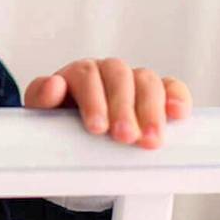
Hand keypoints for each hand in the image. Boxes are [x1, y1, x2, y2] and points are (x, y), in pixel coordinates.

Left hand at [23, 57, 191, 148]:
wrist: (78, 146)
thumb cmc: (60, 127)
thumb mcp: (43, 115)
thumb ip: (41, 99)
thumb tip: (54, 85)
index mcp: (79, 73)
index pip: (87, 75)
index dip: (94, 100)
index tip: (96, 128)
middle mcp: (107, 72)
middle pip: (119, 76)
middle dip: (123, 107)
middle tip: (124, 137)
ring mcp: (134, 81)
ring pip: (147, 81)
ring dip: (151, 109)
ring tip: (150, 139)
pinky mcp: (158, 95)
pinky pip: (171, 87)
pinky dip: (177, 97)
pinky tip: (177, 114)